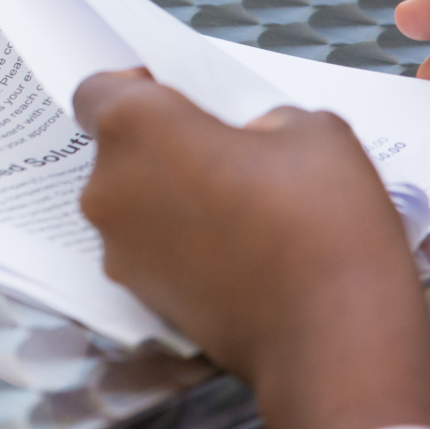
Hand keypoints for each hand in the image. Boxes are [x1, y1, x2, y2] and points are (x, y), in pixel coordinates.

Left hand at [76, 70, 429, 428]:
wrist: (332, 340)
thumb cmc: (322, 223)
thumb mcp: (312, 130)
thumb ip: (260, 119)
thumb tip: (248, 139)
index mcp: (135, 129)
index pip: (96, 90)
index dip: (133, 88)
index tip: (178, 99)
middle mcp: (107, 188)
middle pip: (118, 150)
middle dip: (164, 146)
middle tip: (227, 156)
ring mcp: (118, 249)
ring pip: (134, 202)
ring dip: (172, 196)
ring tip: (242, 209)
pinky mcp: (140, 297)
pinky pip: (150, 248)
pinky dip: (180, 242)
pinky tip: (237, 250)